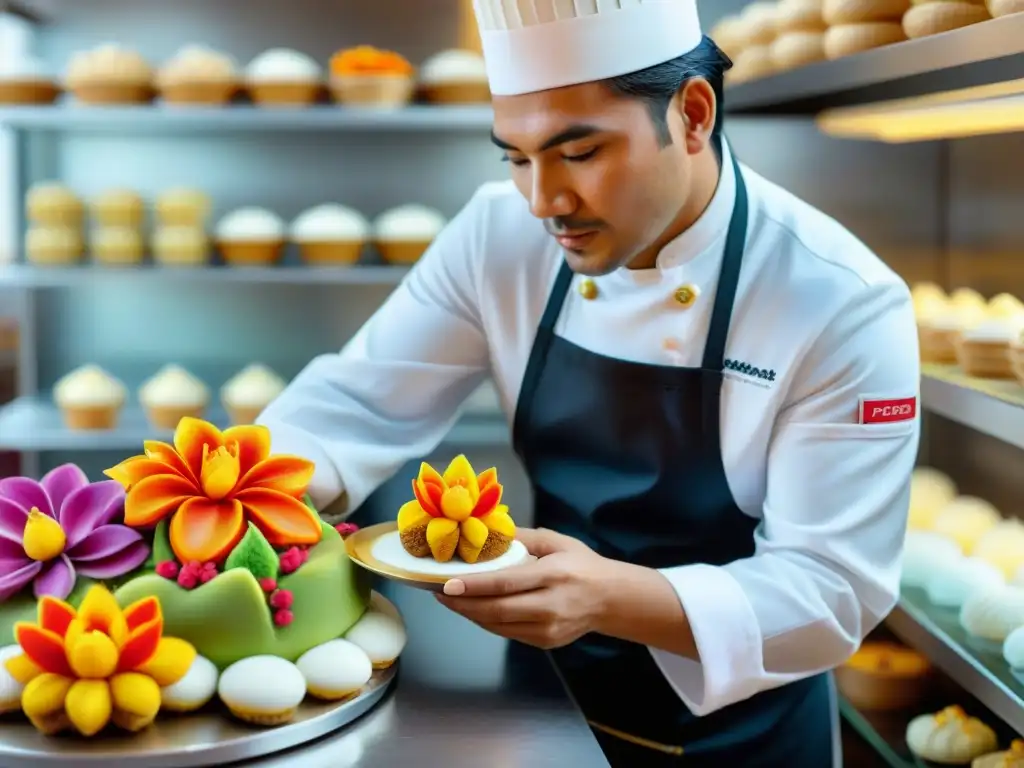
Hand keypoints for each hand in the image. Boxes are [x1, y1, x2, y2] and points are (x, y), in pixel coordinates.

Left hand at [436, 527, 616, 649]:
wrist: (612, 599)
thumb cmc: (582, 565)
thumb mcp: (557, 542)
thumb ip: (523, 536)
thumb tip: (488, 530)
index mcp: (554, 575)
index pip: (506, 583)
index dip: (473, 586)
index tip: (447, 584)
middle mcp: (551, 605)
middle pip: (497, 610)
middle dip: (463, 604)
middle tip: (439, 593)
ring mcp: (548, 628)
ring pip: (498, 625)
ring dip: (470, 614)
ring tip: (450, 600)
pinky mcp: (545, 642)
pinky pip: (507, 633)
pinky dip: (486, 621)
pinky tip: (474, 609)